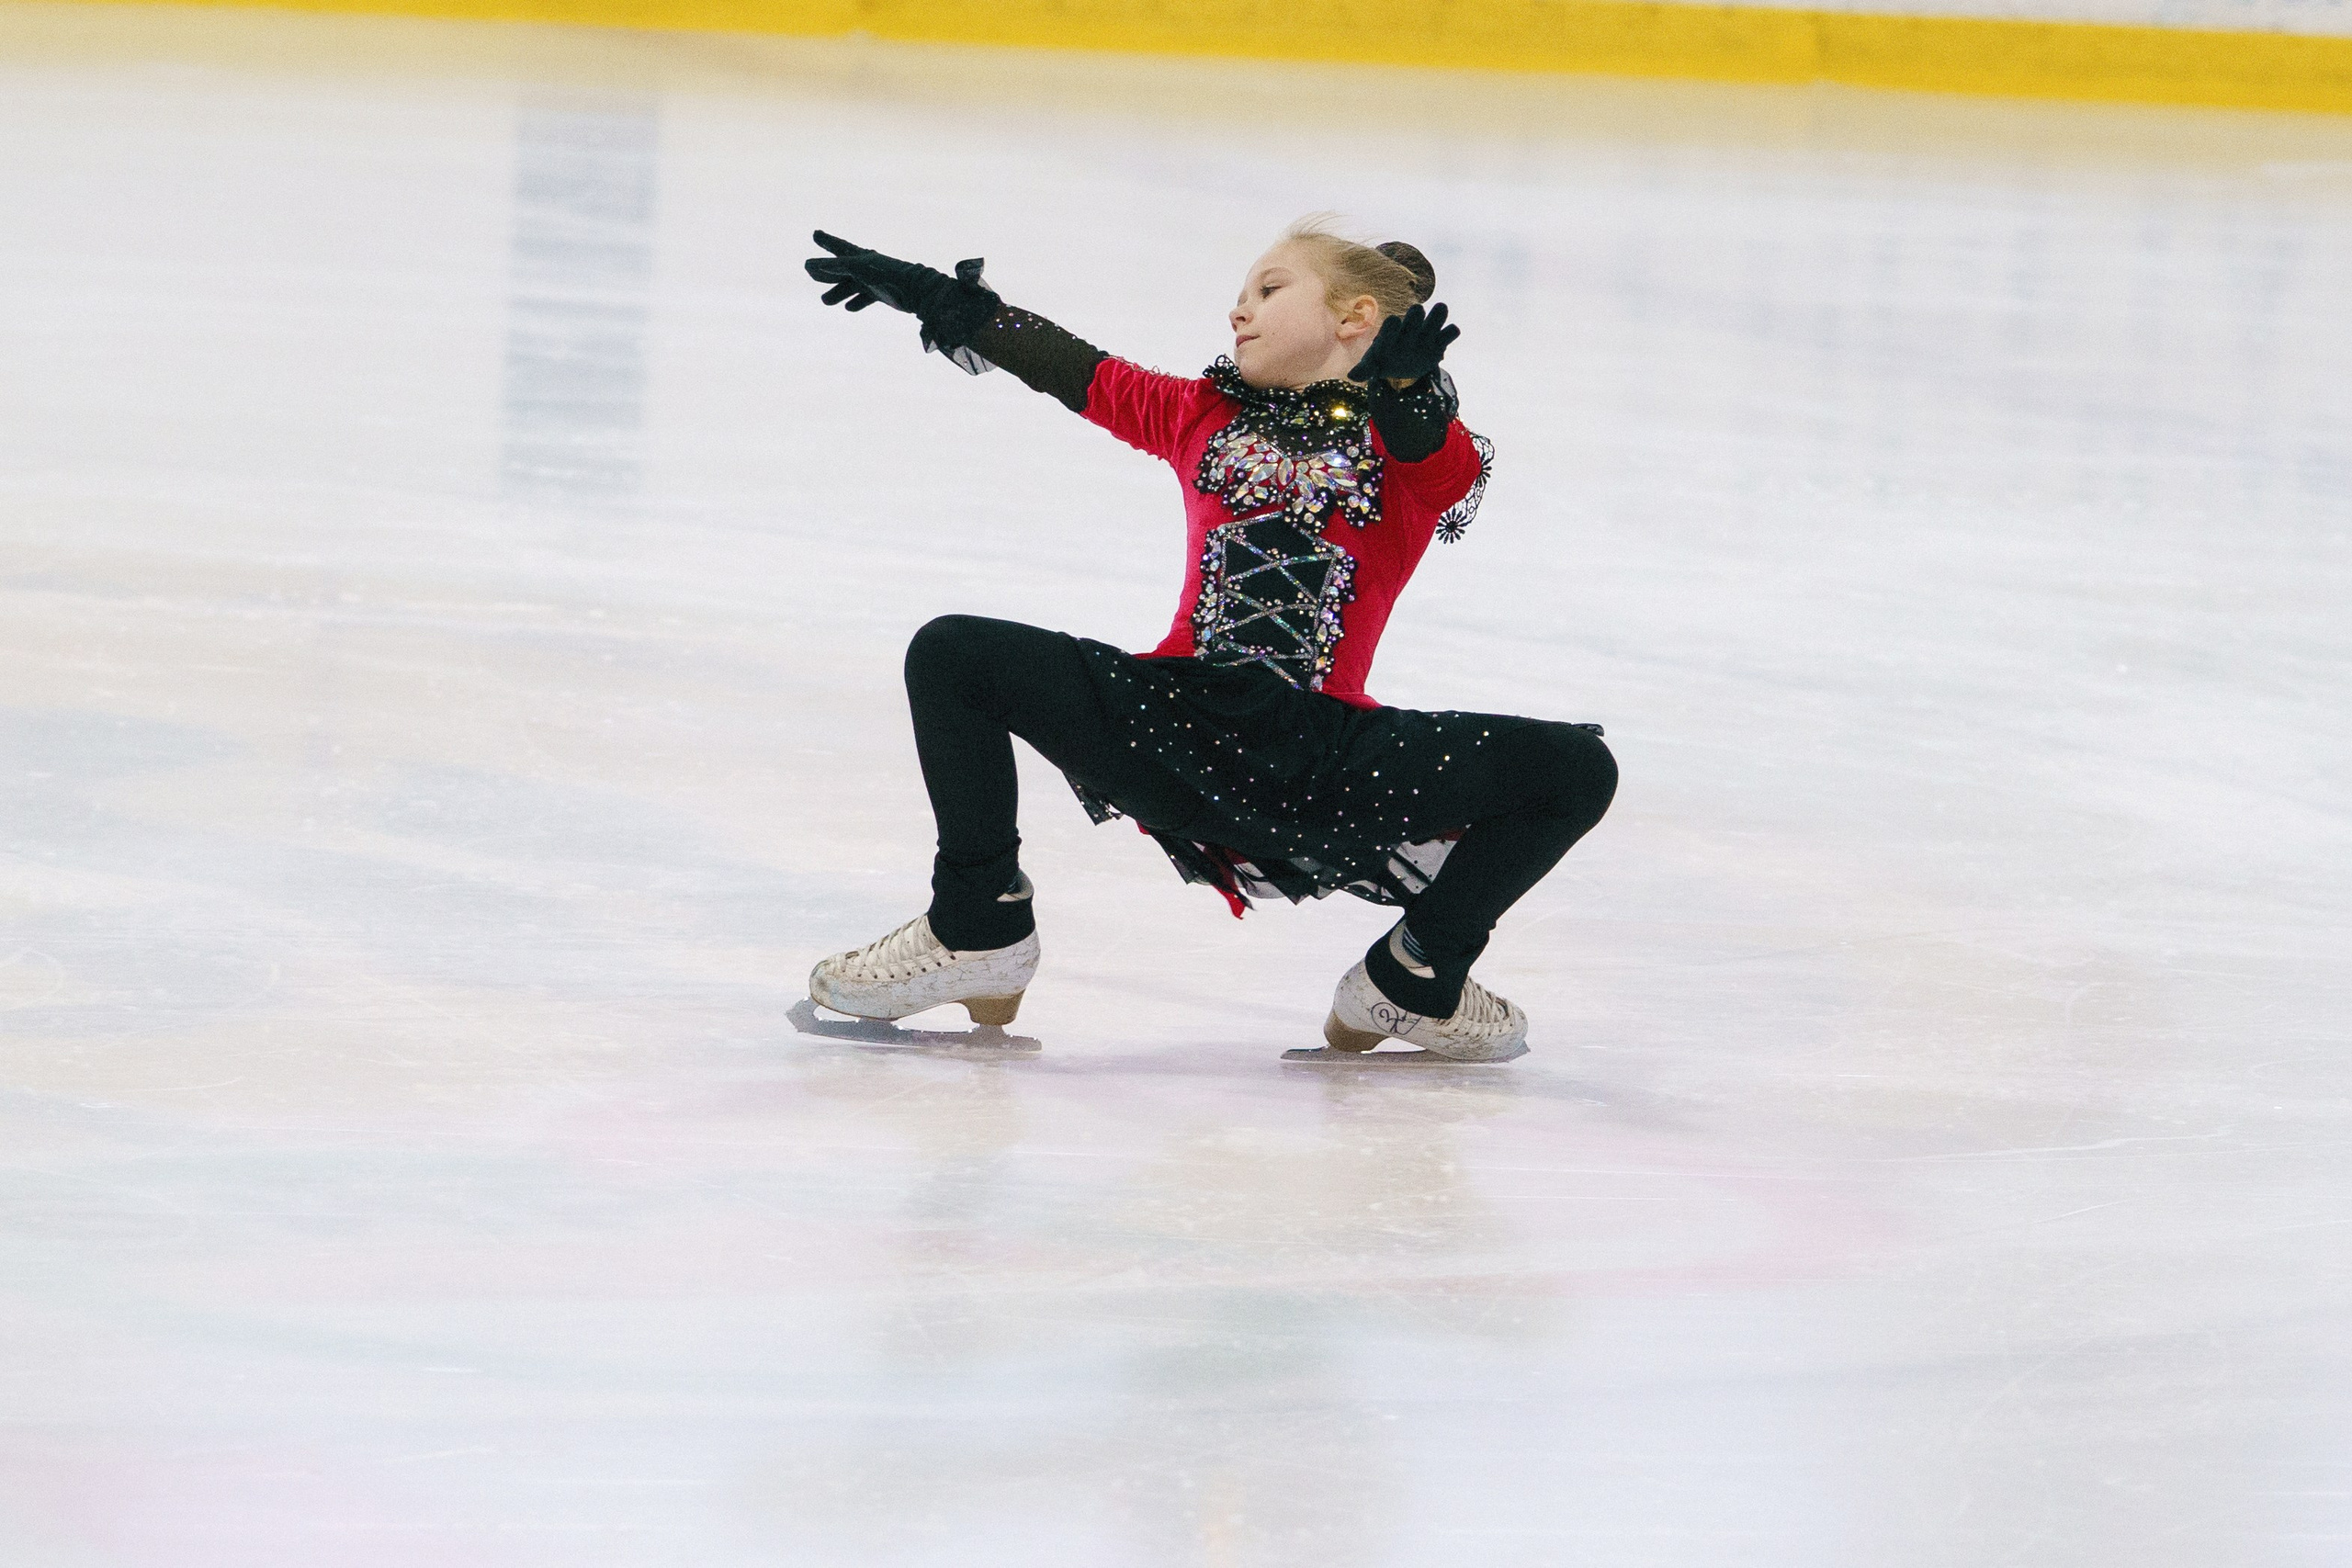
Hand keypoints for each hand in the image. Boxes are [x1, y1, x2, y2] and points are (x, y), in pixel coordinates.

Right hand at [806, 229, 943, 312]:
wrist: (917, 291)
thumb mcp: (857, 269)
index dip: (827, 241)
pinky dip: (857, 301)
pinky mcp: (883, 293)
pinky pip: (866, 297)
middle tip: (810, 272)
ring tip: (825, 300)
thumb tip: (807, 266)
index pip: (839, 246)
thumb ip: (833, 267)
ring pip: (851, 285)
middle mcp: (867, 266)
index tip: (816, 234)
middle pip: (841, 267)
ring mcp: (875, 280)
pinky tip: (849, 308)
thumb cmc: (887, 275)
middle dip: (826, 270)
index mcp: (861, 256)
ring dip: (838, 291)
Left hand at [1348, 301, 1457, 384]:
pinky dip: (1449, 334)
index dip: (1392, 327)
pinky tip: (1440, 347)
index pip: (1392, 322)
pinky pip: (1452, 330)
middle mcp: (1410, 326)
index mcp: (1391, 331)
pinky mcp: (1441, 340)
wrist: (1402, 367)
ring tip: (1432, 336)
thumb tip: (1352, 376)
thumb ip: (1364, 369)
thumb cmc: (1384, 362)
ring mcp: (1427, 331)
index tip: (1393, 329)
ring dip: (1438, 318)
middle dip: (1416, 318)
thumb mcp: (1372, 366)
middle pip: (1416, 312)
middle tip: (1416, 334)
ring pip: (1439, 312)